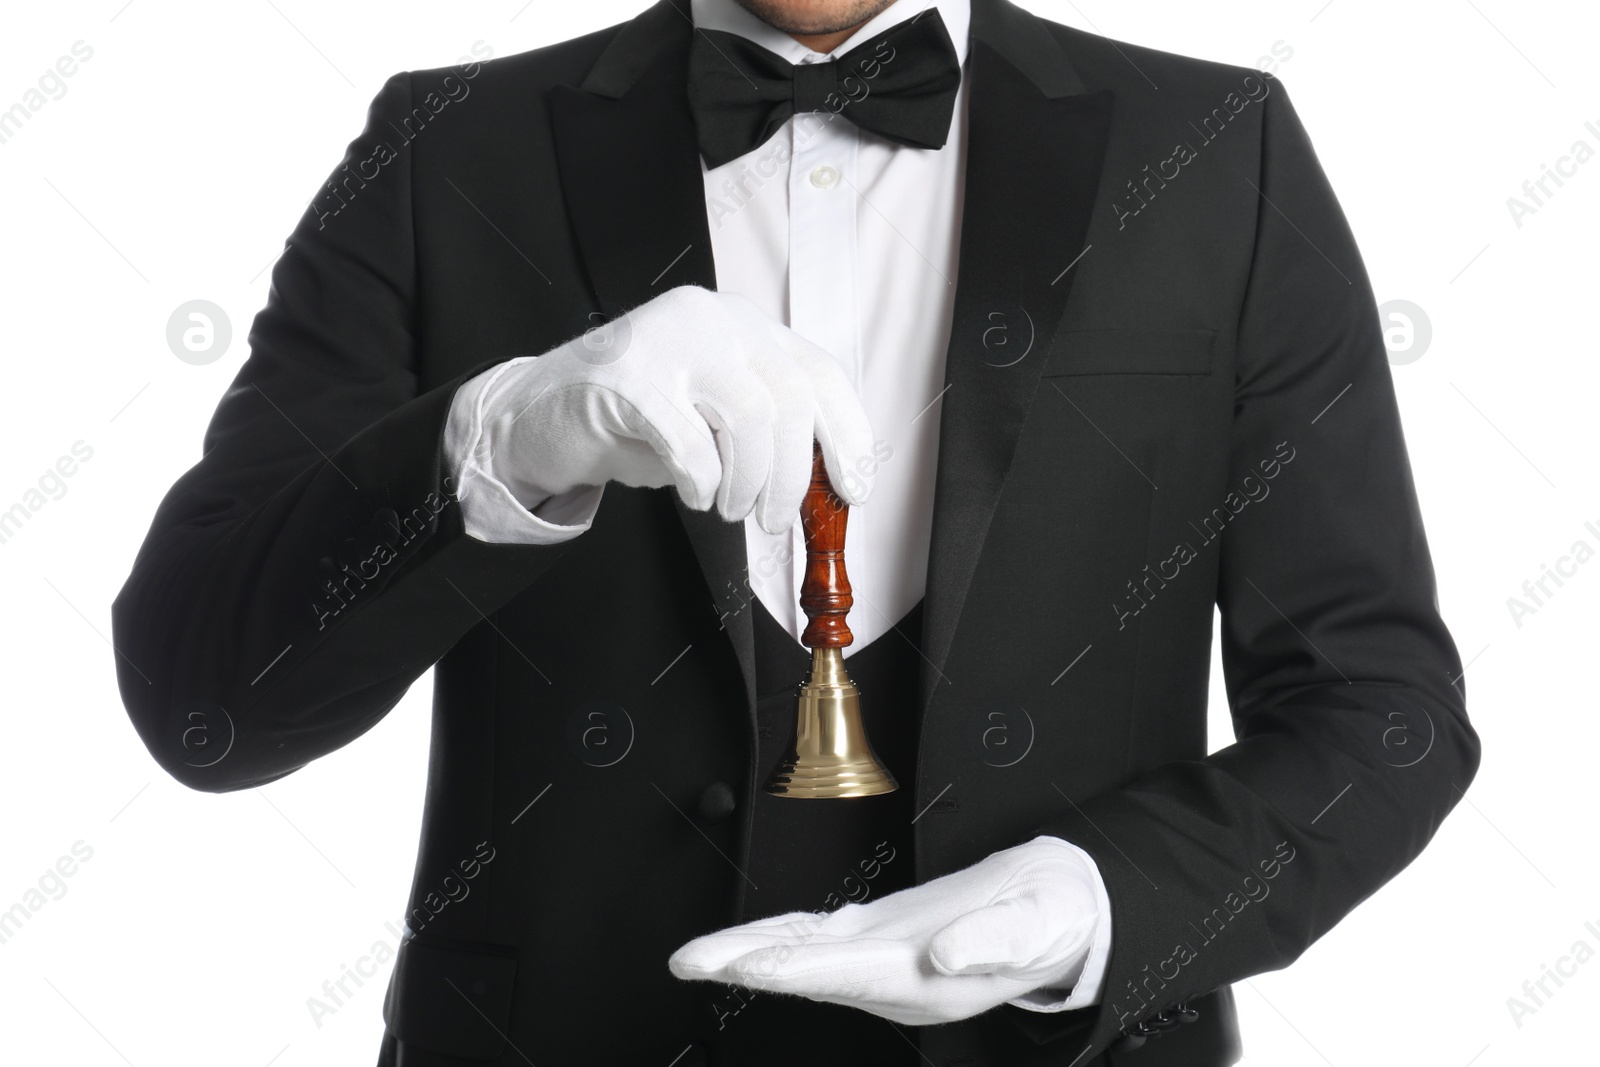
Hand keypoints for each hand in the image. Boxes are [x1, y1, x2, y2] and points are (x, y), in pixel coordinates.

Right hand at [459, 285, 874, 532]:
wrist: (536, 415)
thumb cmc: (632, 423)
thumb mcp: (713, 421)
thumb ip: (765, 433)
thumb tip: (825, 482)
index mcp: (741, 326)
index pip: (818, 372)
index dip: (846, 435)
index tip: (853, 487)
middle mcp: (712, 319)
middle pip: (790, 397)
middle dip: (792, 475)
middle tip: (772, 518)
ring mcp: (667, 340)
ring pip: (750, 416)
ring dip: (747, 481)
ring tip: (725, 506)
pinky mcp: (626, 375)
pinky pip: (689, 441)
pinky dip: (699, 480)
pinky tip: (690, 490)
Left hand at [668, 836, 1102, 1024]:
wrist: (1064, 911)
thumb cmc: (1054, 916)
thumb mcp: (1039, 924)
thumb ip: (994, 941)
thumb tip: (947, 958)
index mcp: (927, 979)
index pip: (846, 973)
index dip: (792, 968)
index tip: (746, 964)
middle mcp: (896, 977)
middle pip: (807, 972)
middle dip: (745, 965)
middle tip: (687, 961)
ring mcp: (885, 960)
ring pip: (804, 956)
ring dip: (749, 953)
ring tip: (697, 955)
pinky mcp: (884, 935)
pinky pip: (820, 939)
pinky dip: (781, 937)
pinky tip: (753, 938)